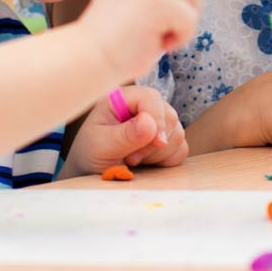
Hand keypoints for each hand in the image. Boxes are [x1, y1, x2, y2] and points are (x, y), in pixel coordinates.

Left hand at [62, 86, 187, 176]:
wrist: (91, 173)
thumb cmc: (90, 155)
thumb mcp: (100, 146)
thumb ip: (124, 135)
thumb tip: (150, 123)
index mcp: (122, 98)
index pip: (151, 98)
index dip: (157, 118)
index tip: (156, 141)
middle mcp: (141, 106)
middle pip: (169, 116)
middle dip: (154, 143)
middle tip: (131, 157)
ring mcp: (155, 122)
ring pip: (178, 133)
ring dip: (159, 153)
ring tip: (133, 159)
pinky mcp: (165, 139)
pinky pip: (181, 148)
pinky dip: (168, 159)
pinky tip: (147, 163)